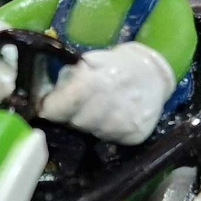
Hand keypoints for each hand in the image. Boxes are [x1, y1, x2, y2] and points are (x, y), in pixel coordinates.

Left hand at [38, 42, 177, 144]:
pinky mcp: (136, 136)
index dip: (52, 107)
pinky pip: (109, 139)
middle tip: (76, 107)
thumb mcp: (92, 60)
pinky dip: (105, 131)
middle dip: (71, 116)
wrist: (154, 74)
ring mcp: (126, 123)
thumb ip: (69, 77)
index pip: (65, 104)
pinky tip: (110, 118)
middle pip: (76, 122)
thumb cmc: (117, 65)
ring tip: (96, 111)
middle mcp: (114, 104)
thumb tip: (46, 95)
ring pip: (92, 133)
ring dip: (88, 124)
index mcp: (101, 81)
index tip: (48, 107)